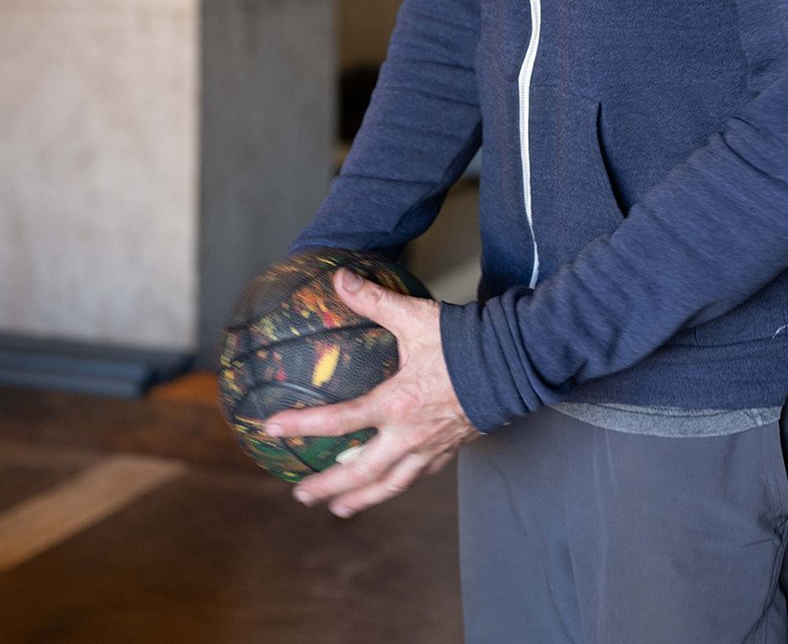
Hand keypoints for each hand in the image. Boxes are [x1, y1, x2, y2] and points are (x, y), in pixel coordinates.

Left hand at [263, 267, 478, 517]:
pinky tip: (390, 485)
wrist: (514, 363)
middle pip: (362, 471)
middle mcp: (410, 434)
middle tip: (301, 494)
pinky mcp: (451, 449)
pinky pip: (419, 475)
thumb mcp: (414, 317)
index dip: (304, 425)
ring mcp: (432, 447)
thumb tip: (340, 278)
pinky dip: (398, 484)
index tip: (272, 428)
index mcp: (397, 403)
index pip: (341, 422)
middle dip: (329, 485)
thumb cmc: (464, 341)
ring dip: (361, 498)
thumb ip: (374, 300)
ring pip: (391, 484)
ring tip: (339, 510)